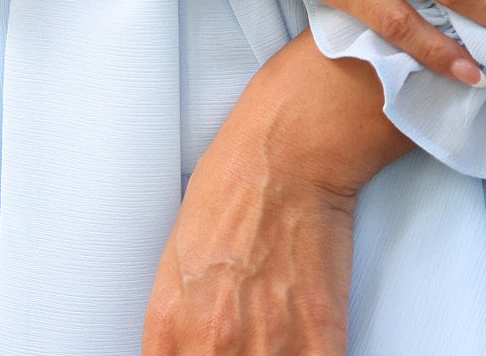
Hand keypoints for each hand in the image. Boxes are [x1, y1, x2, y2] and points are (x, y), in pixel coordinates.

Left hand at [143, 32, 404, 355]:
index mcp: (167, 323)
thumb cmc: (234, 183)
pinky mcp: (318, 339)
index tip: (200, 351)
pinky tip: (301, 343)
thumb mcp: (177, 258)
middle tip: (241, 340)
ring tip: (271, 337)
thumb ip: (179, 322)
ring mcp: (265, 345)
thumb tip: (188, 349)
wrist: (287, 149)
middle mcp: (210, 342)